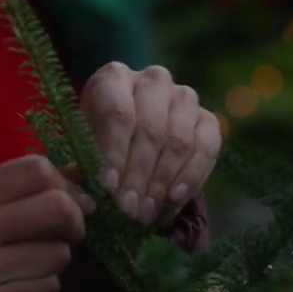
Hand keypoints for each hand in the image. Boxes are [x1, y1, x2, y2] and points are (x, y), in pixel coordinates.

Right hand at [0, 156, 95, 291]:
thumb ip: (13, 193)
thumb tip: (81, 183)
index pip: (35, 170)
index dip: (66, 185)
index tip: (69, 201)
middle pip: (57, 208)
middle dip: (74, 222)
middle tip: (66, 233)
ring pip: (58, 254)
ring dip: (53, 261)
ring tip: (29, 265)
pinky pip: (48, 290)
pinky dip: (43, 290)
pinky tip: (21, 289)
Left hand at [81, 63, 221, 226]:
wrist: (132, 134)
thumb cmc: (99, 137)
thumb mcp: (84, 143)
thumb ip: (87, 164)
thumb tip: (95, 194)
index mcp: (114, 78)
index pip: (117, 113)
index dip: (113, 153)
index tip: (108, 188)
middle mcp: (152, 81)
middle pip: (150, 130)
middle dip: (138, 176)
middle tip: (128, 210)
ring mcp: (184, 98)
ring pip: (179, 141)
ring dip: (162, 182)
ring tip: (146, 213)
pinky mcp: (208, 118)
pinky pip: (207, 148)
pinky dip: (192, 177)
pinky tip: (174, 199)